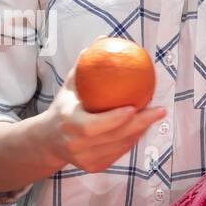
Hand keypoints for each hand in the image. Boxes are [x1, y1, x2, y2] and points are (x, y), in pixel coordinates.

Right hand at [38, 63, 167, 173]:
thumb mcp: (69, 86)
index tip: (135, 106)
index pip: (93, 126)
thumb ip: (84, 64)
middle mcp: (76, 146)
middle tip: (158, 110)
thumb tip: (102, 38)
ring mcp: (86, 159)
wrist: (48, 140)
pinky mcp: (94, 167)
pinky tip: (143, 126)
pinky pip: (119, 153)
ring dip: (140, 131)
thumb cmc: (63, 107)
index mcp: (69, 125)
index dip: (115, 119)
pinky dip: (132, 139)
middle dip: (139, 124)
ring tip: (155, 115)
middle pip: (114, 137)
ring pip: (120, 147)